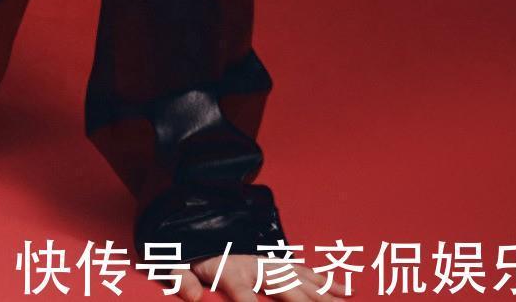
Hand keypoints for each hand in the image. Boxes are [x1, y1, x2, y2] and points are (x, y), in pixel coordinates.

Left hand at [167, 252, 346, 299]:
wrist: (188, 221)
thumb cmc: (182, 252)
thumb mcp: (170, 263)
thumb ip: (179, 278)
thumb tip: (192, 296)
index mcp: (227, 269)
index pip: (242, 292)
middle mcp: (253, 264)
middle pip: (284, 286)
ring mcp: (267, 261)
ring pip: (302, 280)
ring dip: (324, 295)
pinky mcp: (274, 261)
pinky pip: (304, 271)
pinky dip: (325, 281)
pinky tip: (345, 292)